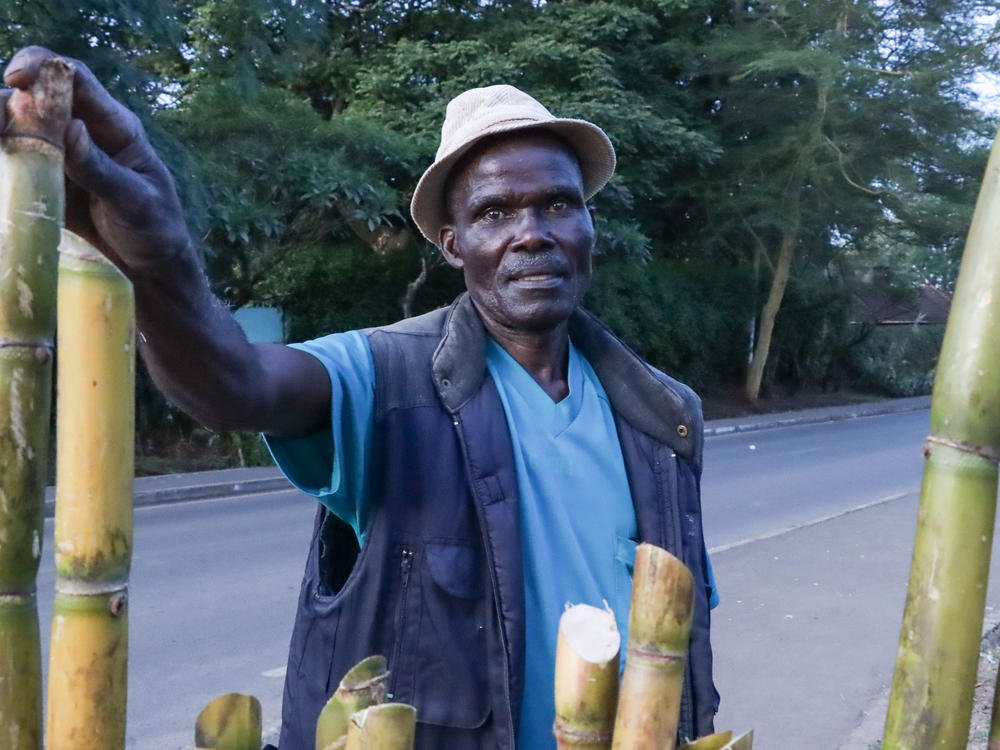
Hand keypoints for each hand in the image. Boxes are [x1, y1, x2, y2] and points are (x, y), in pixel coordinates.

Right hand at [1, 46, 191, 273]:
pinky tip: (1, 168)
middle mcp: (84, 132)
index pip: (77, 80)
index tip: (15, 77)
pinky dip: (2, 157)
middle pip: (37, 98)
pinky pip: (16, 161)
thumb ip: (101, 169)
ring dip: (0, 128)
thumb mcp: (135, 201)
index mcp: (115, 127)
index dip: (44, 67)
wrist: (151, 265)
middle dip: (8, 101)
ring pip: (20, 127)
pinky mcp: (46, 181)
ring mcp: (62, 156)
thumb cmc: (156, 228)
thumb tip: (71, 128)